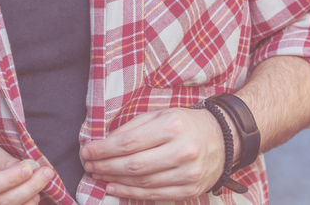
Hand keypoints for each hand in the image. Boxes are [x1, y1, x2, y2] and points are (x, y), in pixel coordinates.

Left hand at [80, 107, 228, 201]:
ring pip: (142, 182)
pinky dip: (130, 193)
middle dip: (105, 166)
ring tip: (98, 175)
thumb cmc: (185, 124)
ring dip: (114, 180)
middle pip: (133, 164)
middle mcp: (182, 150)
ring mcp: (188, 173)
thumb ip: (132, 128)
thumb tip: (103, 143)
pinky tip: (114, 188)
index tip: (86, 150)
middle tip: (88, 165)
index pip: (129, 142)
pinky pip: (154, 195)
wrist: (223, 139)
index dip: (103, 149)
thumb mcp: (160, 114)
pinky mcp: (190, 190)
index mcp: (172, 126)